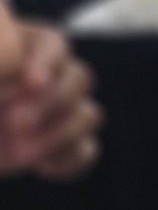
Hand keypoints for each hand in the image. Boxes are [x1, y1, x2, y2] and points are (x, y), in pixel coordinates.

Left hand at [0, 13, 100, 179]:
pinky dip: (69, 159)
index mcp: (18, 46)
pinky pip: (87, 150)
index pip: (54, 44)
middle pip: (79, 77)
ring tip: (23, 151)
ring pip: (89, 114)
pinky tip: (41, 166)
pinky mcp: (59, 145)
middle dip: (52, 103)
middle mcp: (45, 76)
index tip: (27, 85)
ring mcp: (56, 112)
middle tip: (17, 123)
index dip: (46, 65)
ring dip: (61, 133)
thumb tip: (15, 70)